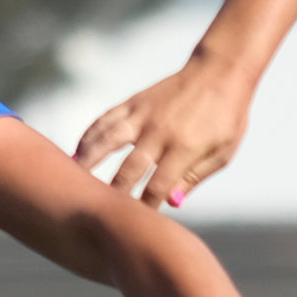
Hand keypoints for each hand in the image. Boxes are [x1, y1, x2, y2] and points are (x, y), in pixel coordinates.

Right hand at [73, 60, 253, 209]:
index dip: (144, 208)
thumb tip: (170, 203)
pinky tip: (77, 151)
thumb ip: (194, 177)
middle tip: (97, 212)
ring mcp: (144, 114)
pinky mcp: (135, 102)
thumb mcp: (222, 153)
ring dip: (88, 161)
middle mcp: (160, 131)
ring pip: (108, 139)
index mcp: (184, 148)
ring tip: (71, 178)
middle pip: (129, 169)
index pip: (157, 186)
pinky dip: (90, 136)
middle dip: (113, 193)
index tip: (134, 225)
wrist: (221, 71)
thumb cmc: (226, 117)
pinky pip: (106, 119)